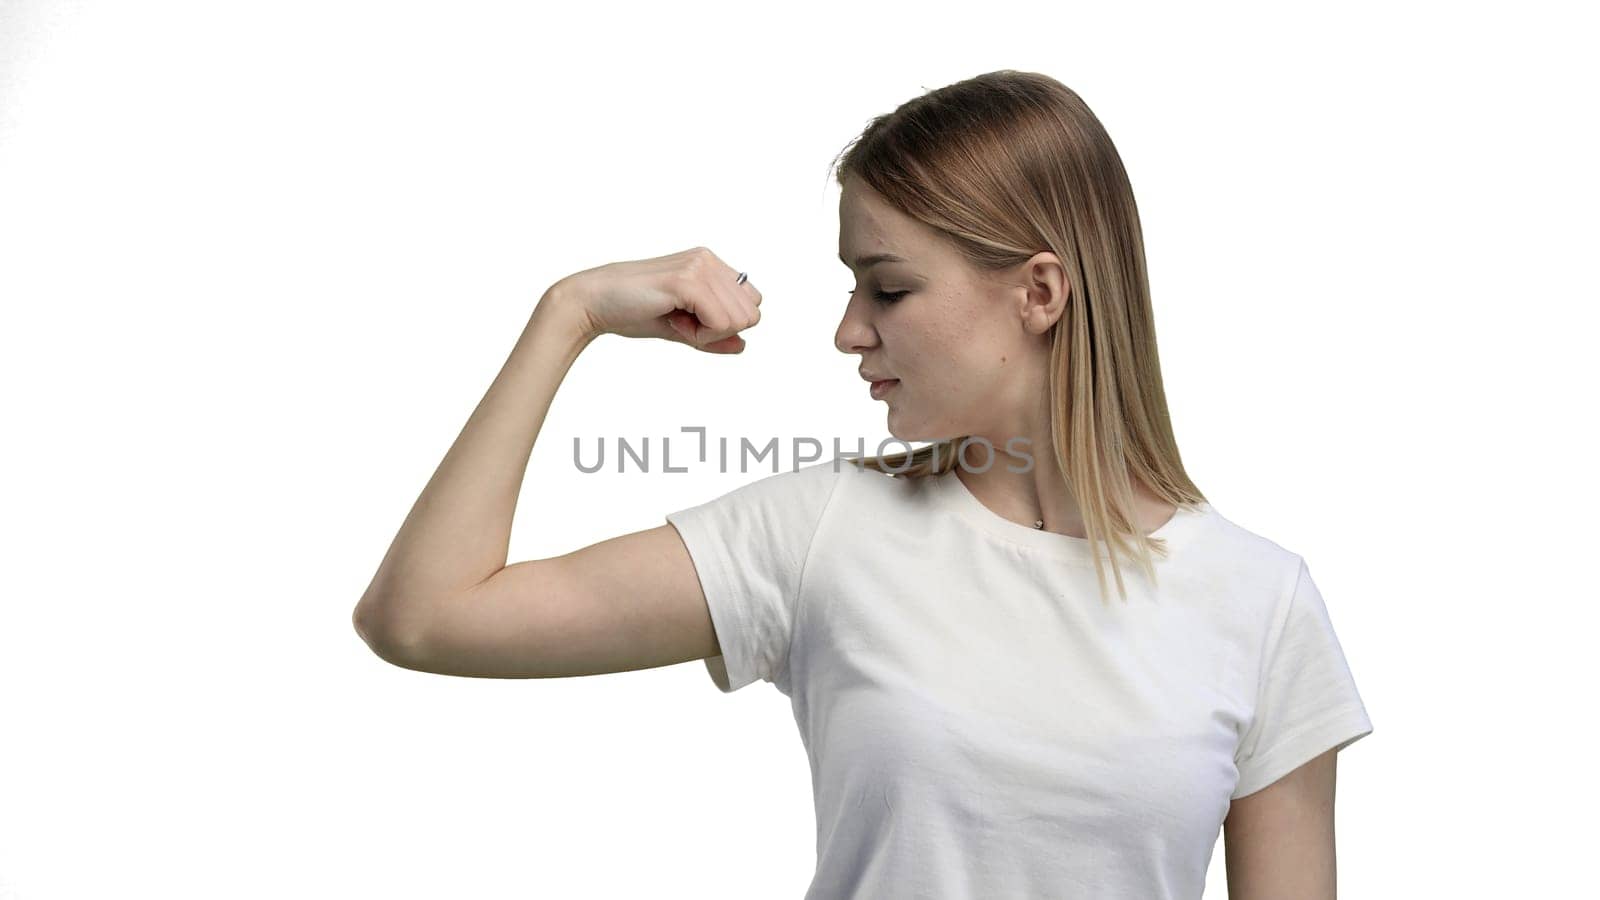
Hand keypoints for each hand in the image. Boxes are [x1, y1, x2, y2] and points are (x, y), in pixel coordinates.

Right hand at [548, 246, 761, 352]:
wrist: (593, 303)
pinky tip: (672, 321)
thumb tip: (743, 346)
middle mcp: (708, 260)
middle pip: (751, 314)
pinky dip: (699, 335)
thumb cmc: (631, 311)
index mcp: (710, 264)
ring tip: (674, 318)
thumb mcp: (682, 328)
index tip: (689, 320)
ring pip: (739, 320)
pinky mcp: (687, 281)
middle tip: (681, 321)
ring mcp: (699, 267)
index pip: (751, 303)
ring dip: (706, 333)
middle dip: (718, 331)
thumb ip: (714, 336)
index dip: (724, 324)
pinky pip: (719, 323)